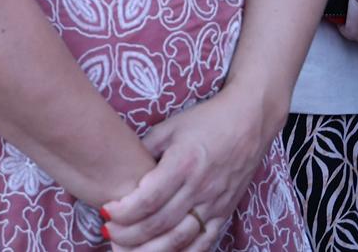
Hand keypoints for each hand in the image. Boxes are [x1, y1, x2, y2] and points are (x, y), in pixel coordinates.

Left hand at [106, 92, 268, 250]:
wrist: (250, 119)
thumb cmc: (207, 119)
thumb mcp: (171, 126)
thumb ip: (146, 149)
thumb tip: (122, 169)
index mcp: (183, 162)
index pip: (148, 199)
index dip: (123, 211)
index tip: (106, 211)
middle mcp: (200, 187)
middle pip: (159, 224)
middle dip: (128, 235)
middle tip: (108, 233)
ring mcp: (215, 203)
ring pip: (179, 240)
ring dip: (150, 251)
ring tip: (128, 250)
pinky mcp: (226, 212)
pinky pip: (203, 243)